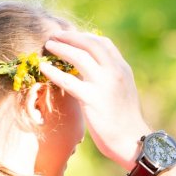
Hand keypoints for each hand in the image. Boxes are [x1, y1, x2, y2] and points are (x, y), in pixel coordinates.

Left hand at [40, 31, 151, 169]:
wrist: (131, 139)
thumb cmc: (125, 118)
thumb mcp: (123, 89)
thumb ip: (111, 75)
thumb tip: (93, 68)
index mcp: (123, 68)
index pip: (104, 43)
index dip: (85, 37)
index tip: (71, 37)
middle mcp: (114, 72)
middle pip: (90, 44)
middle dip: (70, 37)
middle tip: (55, 35)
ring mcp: (103, 84)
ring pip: (79, 57)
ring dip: (61, 48)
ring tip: (48, 46)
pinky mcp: (92, 99)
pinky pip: (68, 81)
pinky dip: (54, 72)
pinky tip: (44, 68)